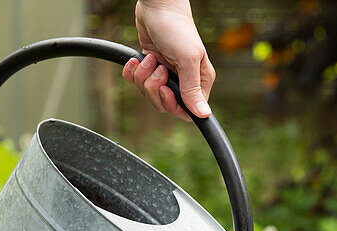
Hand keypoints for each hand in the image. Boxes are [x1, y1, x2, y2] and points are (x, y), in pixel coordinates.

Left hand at [122, 0, 214, 119]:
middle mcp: (183, 80)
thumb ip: (192, 88)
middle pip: (166, 104)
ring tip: (149, 59)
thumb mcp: (187, 59)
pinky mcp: (150, 66)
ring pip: (150, 93)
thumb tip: (203, 114)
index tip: (165, 89)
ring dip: (143, 77)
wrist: (157, 6)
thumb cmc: (176, 28)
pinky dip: (133, 72)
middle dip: (154, 89)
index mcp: (199, 81)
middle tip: (157, 69)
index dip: (173, 105)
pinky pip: (138, 82)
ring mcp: (165, 74)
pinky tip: (138, 59)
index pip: (188, 110)